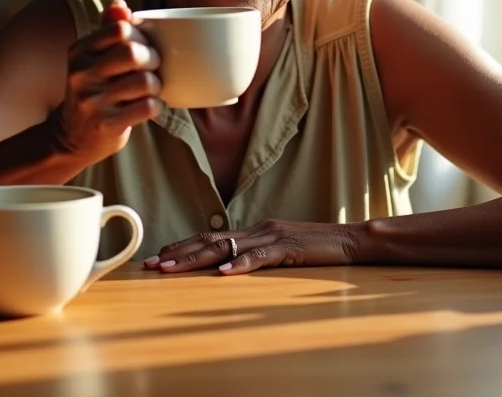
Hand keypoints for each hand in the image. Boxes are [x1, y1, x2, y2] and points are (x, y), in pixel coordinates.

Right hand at [51, 0, 162, 163]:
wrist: (69, 139)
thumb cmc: (92, 91)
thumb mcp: (91, 59)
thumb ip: (107, 30)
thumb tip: (120, 4)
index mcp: (79, 51)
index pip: (121, 28)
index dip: (141, 35)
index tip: (143, 46)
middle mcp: (81, 74)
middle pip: (134, 53)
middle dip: (153, 58)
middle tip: (152, 68)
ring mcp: (93, 101)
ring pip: (145, 81)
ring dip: (156, 85)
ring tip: (150, 90)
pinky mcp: (106, 125)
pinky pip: (148, 107)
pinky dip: (156, 106)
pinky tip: (148, 107)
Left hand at [144, 219, 362, 275]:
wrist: (351, 239)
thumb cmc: (317, 249)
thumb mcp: (281, 252)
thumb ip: (258, 255)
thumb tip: (230, 267)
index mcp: (255, 230)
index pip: (211, 237)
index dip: (183, 246)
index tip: (158, 256)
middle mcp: (258, 229)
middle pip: (210, 240)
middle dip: (177, 253)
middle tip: (150, 264)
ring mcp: (272, 236)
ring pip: (225, 247)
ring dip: (194, 260)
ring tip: (170, 269)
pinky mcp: (289, 248)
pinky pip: (260, 257)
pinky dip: (240, 264)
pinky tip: (222, 273)